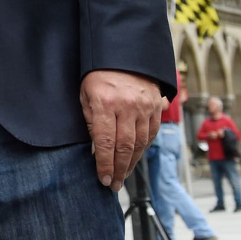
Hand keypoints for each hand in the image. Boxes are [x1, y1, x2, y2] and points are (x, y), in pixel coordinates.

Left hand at [80, 70, 163, 190]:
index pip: (104, 142)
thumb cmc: (98, 74)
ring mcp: (143, 107)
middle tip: (114, 185)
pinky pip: (151, 134)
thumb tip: (95, 149)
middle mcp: (126, 107)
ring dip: (132, 163)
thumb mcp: (85, 95)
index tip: (103, 178)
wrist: (124, 54)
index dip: (104, 164)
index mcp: (104, 103)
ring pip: (140, 143)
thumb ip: (91, 121)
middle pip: (124, 147)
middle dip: (119, 169)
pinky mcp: (155, 107)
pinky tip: (136, 158)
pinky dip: (143, 149)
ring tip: (123, 176)